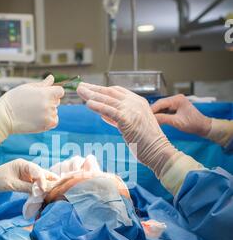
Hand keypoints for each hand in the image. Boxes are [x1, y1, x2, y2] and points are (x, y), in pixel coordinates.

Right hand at [0, 75, 64, 153]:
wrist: (4, 116)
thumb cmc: (14, 99)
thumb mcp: (27, 88)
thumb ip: (42, 84)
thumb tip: (51, 78)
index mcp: (45, 93)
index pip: (60, 91)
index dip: (54, 92)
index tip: (46, 94)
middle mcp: (48, 105)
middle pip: (57, 101)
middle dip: (49, 101)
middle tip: (35, 103)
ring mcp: (48, 116)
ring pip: (55, 112)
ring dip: (48, 111)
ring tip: (33, 111)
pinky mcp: (46, 126)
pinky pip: (54, 121)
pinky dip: (49, 120)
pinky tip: (38, 117)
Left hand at [0, 159, 58, 196]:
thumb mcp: (12, 184)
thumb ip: (26, 187)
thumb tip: (40, 192)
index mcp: (22, 164)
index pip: (36, 170)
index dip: (42, 179)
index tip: (44, 189)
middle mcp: (26, 168)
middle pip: (41, 173)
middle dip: (49, 180)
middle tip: (58, 187)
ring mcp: (26, 175)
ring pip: (39, 179)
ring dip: (45, 185)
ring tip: (54, 190)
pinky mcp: (25, 181)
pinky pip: (35, 185)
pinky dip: (39, 189)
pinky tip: (45, 193)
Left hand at [77, 83, 203, 196]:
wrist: (159, 152)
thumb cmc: (146, 143)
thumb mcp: (133, 126)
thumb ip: (119, 118)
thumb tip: (103, 113)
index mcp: (139, 102)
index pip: (117, 91)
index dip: (102, 89)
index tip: (90, 89)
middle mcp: (136, 102)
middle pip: (110, 92)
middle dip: (94, 89)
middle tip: (80, 87)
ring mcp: (133, 110)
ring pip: (108, 100)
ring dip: (92, 95)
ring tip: (79, 92)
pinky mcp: (128, 119)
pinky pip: (109, 110)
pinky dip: (98, 106)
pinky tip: (88, 104)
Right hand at [151, 94, 211, 136]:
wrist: (203, 126)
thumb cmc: (193, 124)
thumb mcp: (177, 122)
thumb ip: (164, 119)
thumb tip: (152, 119)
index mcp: (177, 99)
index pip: (160, 103)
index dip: (152, 110)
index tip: (144, 116)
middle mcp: (176, 99)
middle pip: (160, 104)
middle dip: (153, 112)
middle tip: (145, 120)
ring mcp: (176, 103)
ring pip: (162, 108)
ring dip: (156, 114)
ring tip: (150, 121)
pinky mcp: (176, 108)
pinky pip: (165, 111)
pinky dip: (161, 116)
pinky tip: (157, 121)